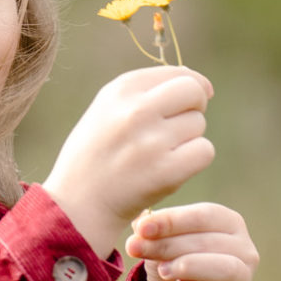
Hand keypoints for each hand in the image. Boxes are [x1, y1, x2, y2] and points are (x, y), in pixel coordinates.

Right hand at [39, 65, 215, 257]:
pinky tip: (170, 170)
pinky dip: (193, 162)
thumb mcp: (105, 112)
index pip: (177, 73)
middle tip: (177, 129)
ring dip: (187, 139)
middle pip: (193, 92)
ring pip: (198, 125)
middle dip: (194, 108)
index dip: (189, 87)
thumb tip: (197, 82)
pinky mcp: (166, 171)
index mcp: (119, 91)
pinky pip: (204, 152)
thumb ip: (144, 93)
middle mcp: (135, 111)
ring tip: (158, 155)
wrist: (76, 207)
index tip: (185, 105)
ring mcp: (151, 141)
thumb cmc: (94, 158)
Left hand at [125, 202, 258, 280]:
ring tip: (162, 269)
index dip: (172, 221)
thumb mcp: (160, 238)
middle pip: (209, 242)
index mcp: (230, 223)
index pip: (205, 216)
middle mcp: (244, 250)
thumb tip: (141, 222)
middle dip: (168, 244)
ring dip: (186, 267)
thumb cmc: (172, 259)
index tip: (141, 227)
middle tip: (135, 248)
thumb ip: (152, 228)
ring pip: (224, 269)